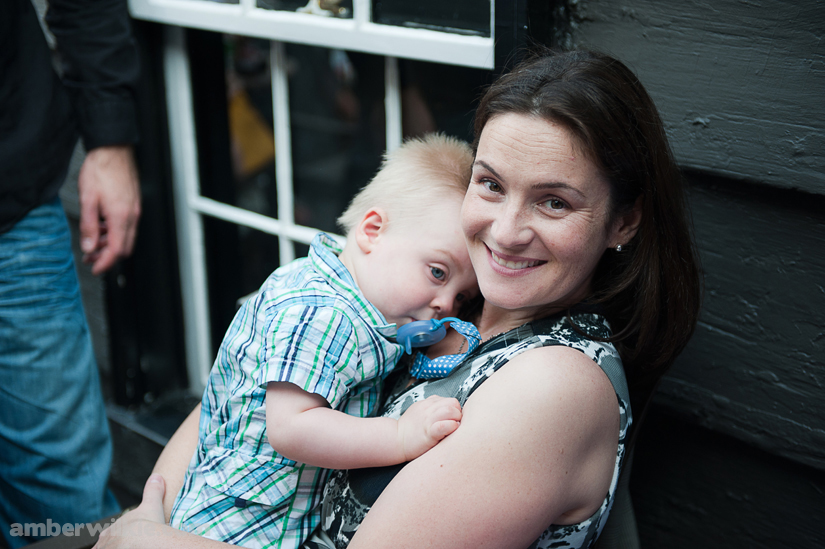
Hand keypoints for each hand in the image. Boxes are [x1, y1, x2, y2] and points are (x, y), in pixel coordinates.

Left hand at [77, 145, 140, 274]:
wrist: (114, 150)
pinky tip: (102, 228)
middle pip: (124, 247)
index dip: (106, 263)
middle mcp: (132, 215)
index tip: (95, 268)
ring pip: (126, 237)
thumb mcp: (88, 199)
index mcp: (121, 216)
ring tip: (93, 243)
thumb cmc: (102, 169)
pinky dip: (115, 232)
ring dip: (110, 244)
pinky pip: (127, 226)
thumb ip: (89, 226)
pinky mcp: (133, 204)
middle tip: (90, 257)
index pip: (117, 250)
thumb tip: (89, 246)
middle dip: (107, 256)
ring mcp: (135, 210)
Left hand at [94, 474, 166, 548]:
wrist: (144, 541)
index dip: (123, 538)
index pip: (113, 535)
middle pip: (109, 546)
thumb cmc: (147, 525)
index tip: (133, 540)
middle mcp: (104, 542)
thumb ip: (153, 490)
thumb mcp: (152, 505)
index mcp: (112, 530)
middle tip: (133, 545)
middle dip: (117, 546)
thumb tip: (157, 476)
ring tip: (132, 548)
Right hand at [397, 395, 461, 460]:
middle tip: (455, 424)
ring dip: (456, 420)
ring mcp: (427, 420)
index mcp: (427, 403)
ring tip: (453, 429)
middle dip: (458, 414)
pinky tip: (449, 432)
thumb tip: (447, 407)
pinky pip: (443, 425)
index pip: (450, 400)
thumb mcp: (419, 411)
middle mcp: (428, 409)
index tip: (453, 420)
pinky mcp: (428, 433)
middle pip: (453, 403)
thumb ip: (432, 407)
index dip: (455, 410)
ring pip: (449, 411)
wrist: (395, 440)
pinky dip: (450, 427)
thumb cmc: (410, 429)